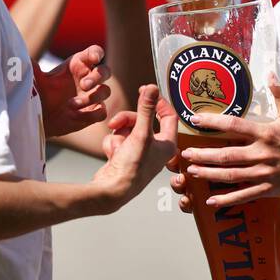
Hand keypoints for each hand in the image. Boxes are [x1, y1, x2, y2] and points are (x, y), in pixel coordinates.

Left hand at [36, 45, 111, 137]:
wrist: (41, 117)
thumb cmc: (42, 94)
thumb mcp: (37, 81)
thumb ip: (34, 70)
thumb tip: (25, 59)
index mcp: (78, 65)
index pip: (94, 53)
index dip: (97, 54)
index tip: (94, 59)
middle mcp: (89, 78)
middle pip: (105, 71)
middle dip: (98, 77)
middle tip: (84, 85)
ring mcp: (93, 96)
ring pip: (106, 91)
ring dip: (92, 97)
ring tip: (71, 105)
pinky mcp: (94, 113)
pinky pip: (102, 112)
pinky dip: (92, 113)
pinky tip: (76, 115)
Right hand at [92, 85, 177, 212]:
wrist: (110, 190)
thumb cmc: (131, 169)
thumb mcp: (140, 134)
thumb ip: (146, 109)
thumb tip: (152, 89)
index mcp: (167, 144)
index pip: (168, 116)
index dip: (157, 102)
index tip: (146, 91)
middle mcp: (155, 149)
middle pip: (142, 121)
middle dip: (127, 120)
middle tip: (115, 122)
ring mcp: (139, 153)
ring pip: (127, 129)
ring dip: (118, 134)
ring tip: (115, 146)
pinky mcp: (125, 156)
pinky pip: (118, 139)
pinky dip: (113, 144)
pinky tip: (111, 155)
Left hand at [177, 77, 279, 206]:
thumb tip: (270, 72)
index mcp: (265, 133)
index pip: (234, 125)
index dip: (213, 121)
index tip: (195, 119)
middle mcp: (261, 153)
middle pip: (226, 155)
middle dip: (203, 155)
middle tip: (184, 153)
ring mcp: (263, 173)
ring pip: (230, 175)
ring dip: (208, 174)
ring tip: (191, 171)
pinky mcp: (266, 188)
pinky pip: (243, 195)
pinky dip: (226, 199)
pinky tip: (210, 200)